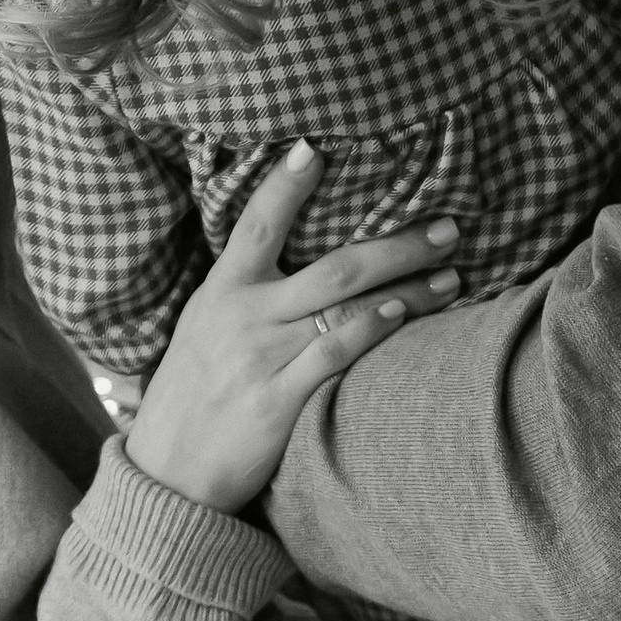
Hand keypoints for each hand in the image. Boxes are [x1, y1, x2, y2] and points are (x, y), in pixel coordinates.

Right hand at [124, 146, 461, 517]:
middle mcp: (242, 316)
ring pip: (346, 308)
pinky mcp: (277, 403)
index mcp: (221, 290)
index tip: (316, 146)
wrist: (167, 473)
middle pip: (333, 266)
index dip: (285, 185)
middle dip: (398, 243)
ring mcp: (261, 358)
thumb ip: (244, 288)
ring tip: (453, 275)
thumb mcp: (202, 326)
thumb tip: (289, 246)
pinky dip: (370, 332)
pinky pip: (332, 356)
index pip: (257, 224)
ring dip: (407, 289)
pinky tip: (403, 316)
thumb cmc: (192, 393)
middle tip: (448, 226)